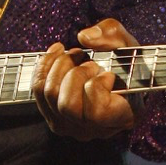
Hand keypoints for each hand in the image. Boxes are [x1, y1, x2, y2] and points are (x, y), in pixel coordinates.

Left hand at [33, 17, 143, 140]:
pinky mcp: (53, 115)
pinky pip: (38, 90)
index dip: (97, 86)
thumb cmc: (126, 63)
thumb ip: (112, 35)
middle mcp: (94, 129)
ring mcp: (71, 126)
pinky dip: (45, 65)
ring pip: (50, 96)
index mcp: (121, 117)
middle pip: (68, 105)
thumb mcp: (127, 44)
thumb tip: (84, 37)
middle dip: (75, 73)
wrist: (116, 74)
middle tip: (88, 62)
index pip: (98, 113)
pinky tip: (58, 52)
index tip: (107, 73)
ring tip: (75, 56)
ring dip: (60, 66)